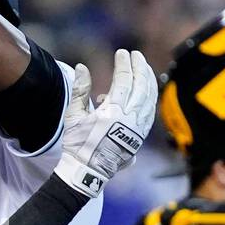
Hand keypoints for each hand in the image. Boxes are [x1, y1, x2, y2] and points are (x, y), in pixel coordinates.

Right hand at [53, 49, 156, 197]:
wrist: (88, 171)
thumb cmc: (78, 144)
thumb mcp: (74, 116)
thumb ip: (80, 90)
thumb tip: (82, 67)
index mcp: (112, 113)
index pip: (123, 80)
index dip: (124, 64)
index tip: (121, 53)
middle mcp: (129, 119)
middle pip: (141, 86)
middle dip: (139, 67)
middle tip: (136, 55)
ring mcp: (138, 128)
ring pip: (150, 97)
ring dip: (148, 79)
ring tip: (144, 66)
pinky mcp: (141, 135)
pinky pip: (151, 110)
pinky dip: (151, 95)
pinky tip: (148, 87)